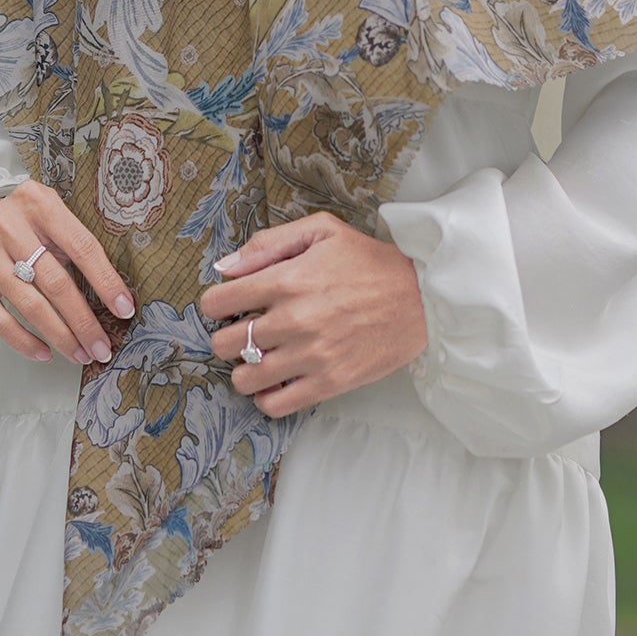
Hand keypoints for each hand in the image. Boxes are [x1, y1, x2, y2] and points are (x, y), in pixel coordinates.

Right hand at [0, 179, 135, 365]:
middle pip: (55, 283)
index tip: (124, 308)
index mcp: (39, 204)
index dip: (106, 281)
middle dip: (83, 321)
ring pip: (29, 305)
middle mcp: (8, 226)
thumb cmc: (23, 217)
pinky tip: (44, 353)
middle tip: (102, 347)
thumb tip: (112, 291)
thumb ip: (74, 242)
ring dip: (60, 336)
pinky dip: (23, 341)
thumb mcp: (51, 213)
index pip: (82, 248)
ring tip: (80, 353)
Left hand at [198, 211, 427, 419]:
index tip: (228, 305)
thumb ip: (268, 244)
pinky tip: (277, 380)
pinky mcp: (328, 383)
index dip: (215, 304)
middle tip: (244, 330)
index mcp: (286, 279)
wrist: (421, 297)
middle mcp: (293, 320)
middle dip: (226, 336)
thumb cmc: (368, 261)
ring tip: (260, 357)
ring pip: (243, 378)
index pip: (216, 303)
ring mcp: (310, 356)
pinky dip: (266, 396)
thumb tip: (225, 268)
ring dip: (244, 368)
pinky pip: (274, 405)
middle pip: (224, 344)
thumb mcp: (321, 230)